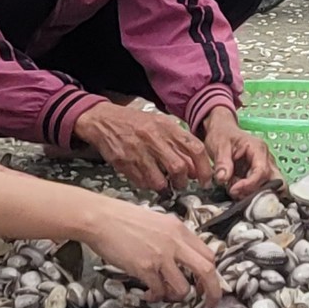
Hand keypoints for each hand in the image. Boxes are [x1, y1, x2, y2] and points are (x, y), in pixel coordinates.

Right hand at [75, 102, 210, 191]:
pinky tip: (148, 180)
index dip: (204, 168)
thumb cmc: (135, 124)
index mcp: (166, 126)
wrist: (103, 120)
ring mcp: (138, 151)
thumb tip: (195, 168)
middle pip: (179, 167)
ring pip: (160, 180)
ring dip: (165, 187)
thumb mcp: (159, 125)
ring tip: (165, 184)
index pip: (195, 148)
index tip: (205, 180)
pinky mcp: (125, 163)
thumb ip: (178, 143)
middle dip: (183, 182)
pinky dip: (148, 185)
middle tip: (181, 184)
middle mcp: (154, 138)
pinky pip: (142, 182)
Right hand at [82, 201, 224, 304]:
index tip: (207, 283)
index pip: (207, 254)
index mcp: (179, 229)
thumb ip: (173, 237)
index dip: (212, 273)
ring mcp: (160, 256)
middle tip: (209, 302)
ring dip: (176, 296)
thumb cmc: (123, 218)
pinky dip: (155, 297)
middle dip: (212, 291)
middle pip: (206, 270)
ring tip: (165, 294)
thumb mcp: (157, 221)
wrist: (100, 218)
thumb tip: (182, 257)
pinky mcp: (144, 268)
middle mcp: (174, 242)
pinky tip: (148, 294)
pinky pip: (159, 291)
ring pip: (182, 287)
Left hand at [199, 107, 278, 197]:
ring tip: (236, 188)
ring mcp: (265, 166)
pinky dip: (250, 192)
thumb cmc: (223, 134)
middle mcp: (266, 158)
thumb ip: (222, 162)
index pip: (262, 171)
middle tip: (239, 193)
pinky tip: (237, 188)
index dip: (249, 184)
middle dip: (258, 191)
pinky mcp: (260, 174)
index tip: (233, 189)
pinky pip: (261, 187)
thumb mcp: (219, 145)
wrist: (222, 130)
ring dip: (254, 193)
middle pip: (275, 181)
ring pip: (271, 186)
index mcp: (258, 148)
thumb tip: (223, 178)